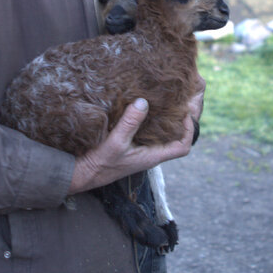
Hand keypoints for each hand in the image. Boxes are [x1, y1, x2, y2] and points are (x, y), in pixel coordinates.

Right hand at [68, 97, 194, 194]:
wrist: (83, 174)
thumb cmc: (100, 163)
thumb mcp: (115, 142)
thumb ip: (130, 123)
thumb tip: (144, 102)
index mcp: (153, 156)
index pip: (182, 147)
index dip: (188, 130)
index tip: (185, 113)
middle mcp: (151, 152)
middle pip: (176, 137)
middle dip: (183, 120)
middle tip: (183, 99)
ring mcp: (142, 149)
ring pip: (163, 133)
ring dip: (169, 118)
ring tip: (170, 98)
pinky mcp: (132, 144)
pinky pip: (149, 130)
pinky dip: (153, 118)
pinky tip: (148, 105)